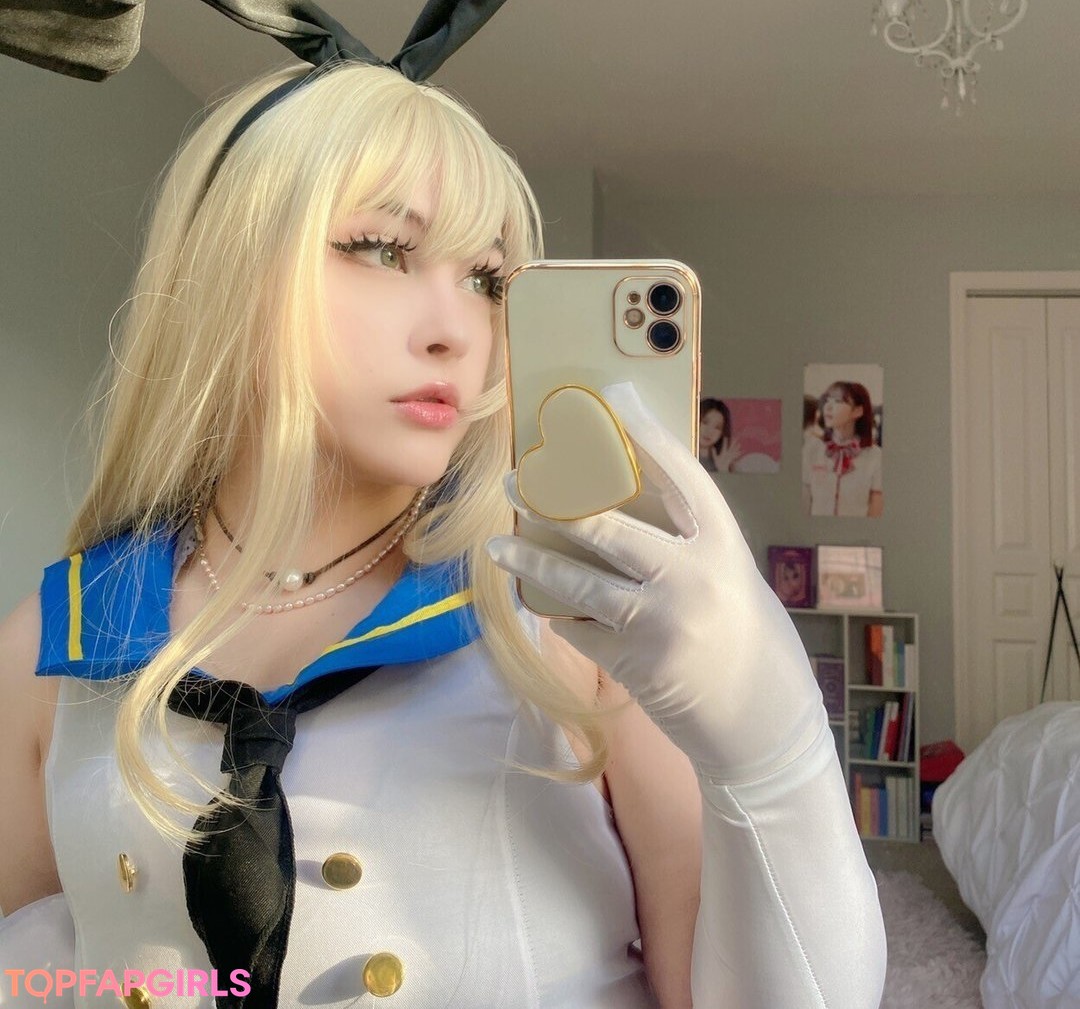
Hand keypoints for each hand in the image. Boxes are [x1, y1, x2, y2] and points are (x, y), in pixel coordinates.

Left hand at [486, 383, 823, 781]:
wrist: (765, 725)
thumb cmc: (751, 643)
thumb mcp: (731, 581)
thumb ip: (688, 547)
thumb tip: (633, 506)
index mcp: (723, 549)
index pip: (682, 477)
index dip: (648, 435)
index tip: (613, 398)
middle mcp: (691, 579)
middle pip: (609, 528)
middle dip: (553, 503)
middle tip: (514, 482)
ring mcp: (659, 624)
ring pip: (580, 583)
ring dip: (533, 564)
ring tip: (497, 548)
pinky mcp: (635, 664)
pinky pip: (582, 632)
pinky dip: (562, 620)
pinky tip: (544, 609)